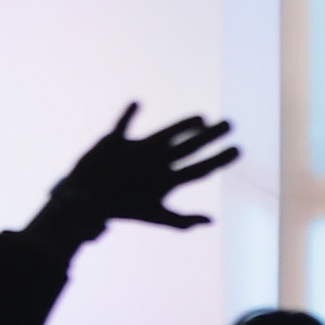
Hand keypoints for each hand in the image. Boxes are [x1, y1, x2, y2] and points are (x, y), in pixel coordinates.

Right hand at [24, 102, 236, 248]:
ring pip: (166, 134)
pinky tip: (137, 104)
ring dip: (183, 126)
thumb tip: (211, 220)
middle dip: (210, 137)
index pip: (200, 168)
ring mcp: (138, 151)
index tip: (239, 149)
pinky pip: (123, 125)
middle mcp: (156, 163)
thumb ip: (181, 219)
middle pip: (190, 148)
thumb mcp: (154, 215)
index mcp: (167, 181)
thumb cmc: (120, 210)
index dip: (219, 159)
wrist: (86, 203)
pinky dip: (128, 114)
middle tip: (230, 124)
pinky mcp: (115, 142)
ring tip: (201, 118)